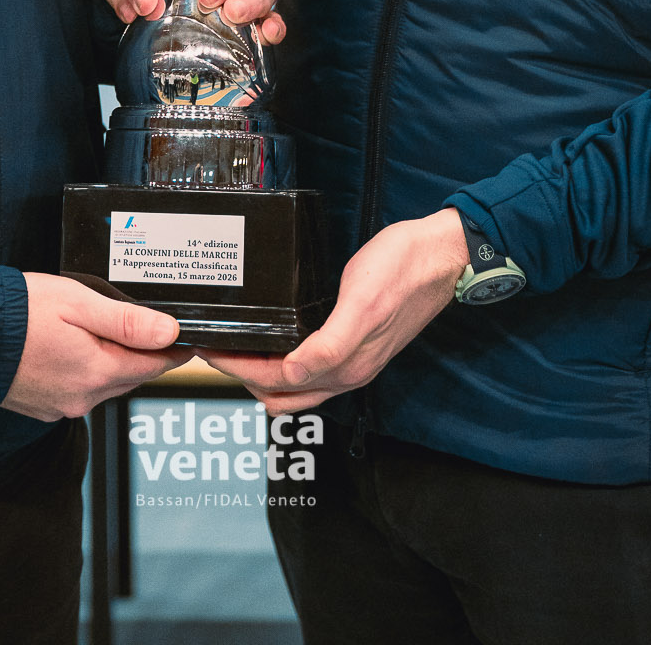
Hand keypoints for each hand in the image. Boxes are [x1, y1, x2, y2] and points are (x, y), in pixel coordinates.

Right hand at [2, 274, 181, 421]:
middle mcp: (82, 398)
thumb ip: (126, 320)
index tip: (189, 340)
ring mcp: (61, 406)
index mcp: (96, 372)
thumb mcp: (79, 303)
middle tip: (159, 331)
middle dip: (147, 356)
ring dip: (116, 364)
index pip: (153, 366)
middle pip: (131, 376)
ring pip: (106, 385)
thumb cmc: (21, 313)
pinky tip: (80, 350)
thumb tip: (169, 332)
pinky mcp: (43, 407)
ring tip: (118, 334)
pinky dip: (88, 372)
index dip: (174, 351)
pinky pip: (80, 390)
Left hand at [203, 209, 468, 412]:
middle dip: (243, 377)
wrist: (441, 255)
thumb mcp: (362, 302)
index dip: (238, 369)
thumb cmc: (403, 269)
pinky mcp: (358, 344)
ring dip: (262, 374)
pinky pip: (312, 367)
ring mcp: (354, 360)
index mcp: (346, 365)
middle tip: (214, 348)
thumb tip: (293, 374)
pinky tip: (276, 339)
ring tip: (236, 346)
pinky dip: (286, 364)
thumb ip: (330, 345)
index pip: (276, 381)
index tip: (210, 350)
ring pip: (296, 387)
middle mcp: (348, 371)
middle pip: (282, 394)